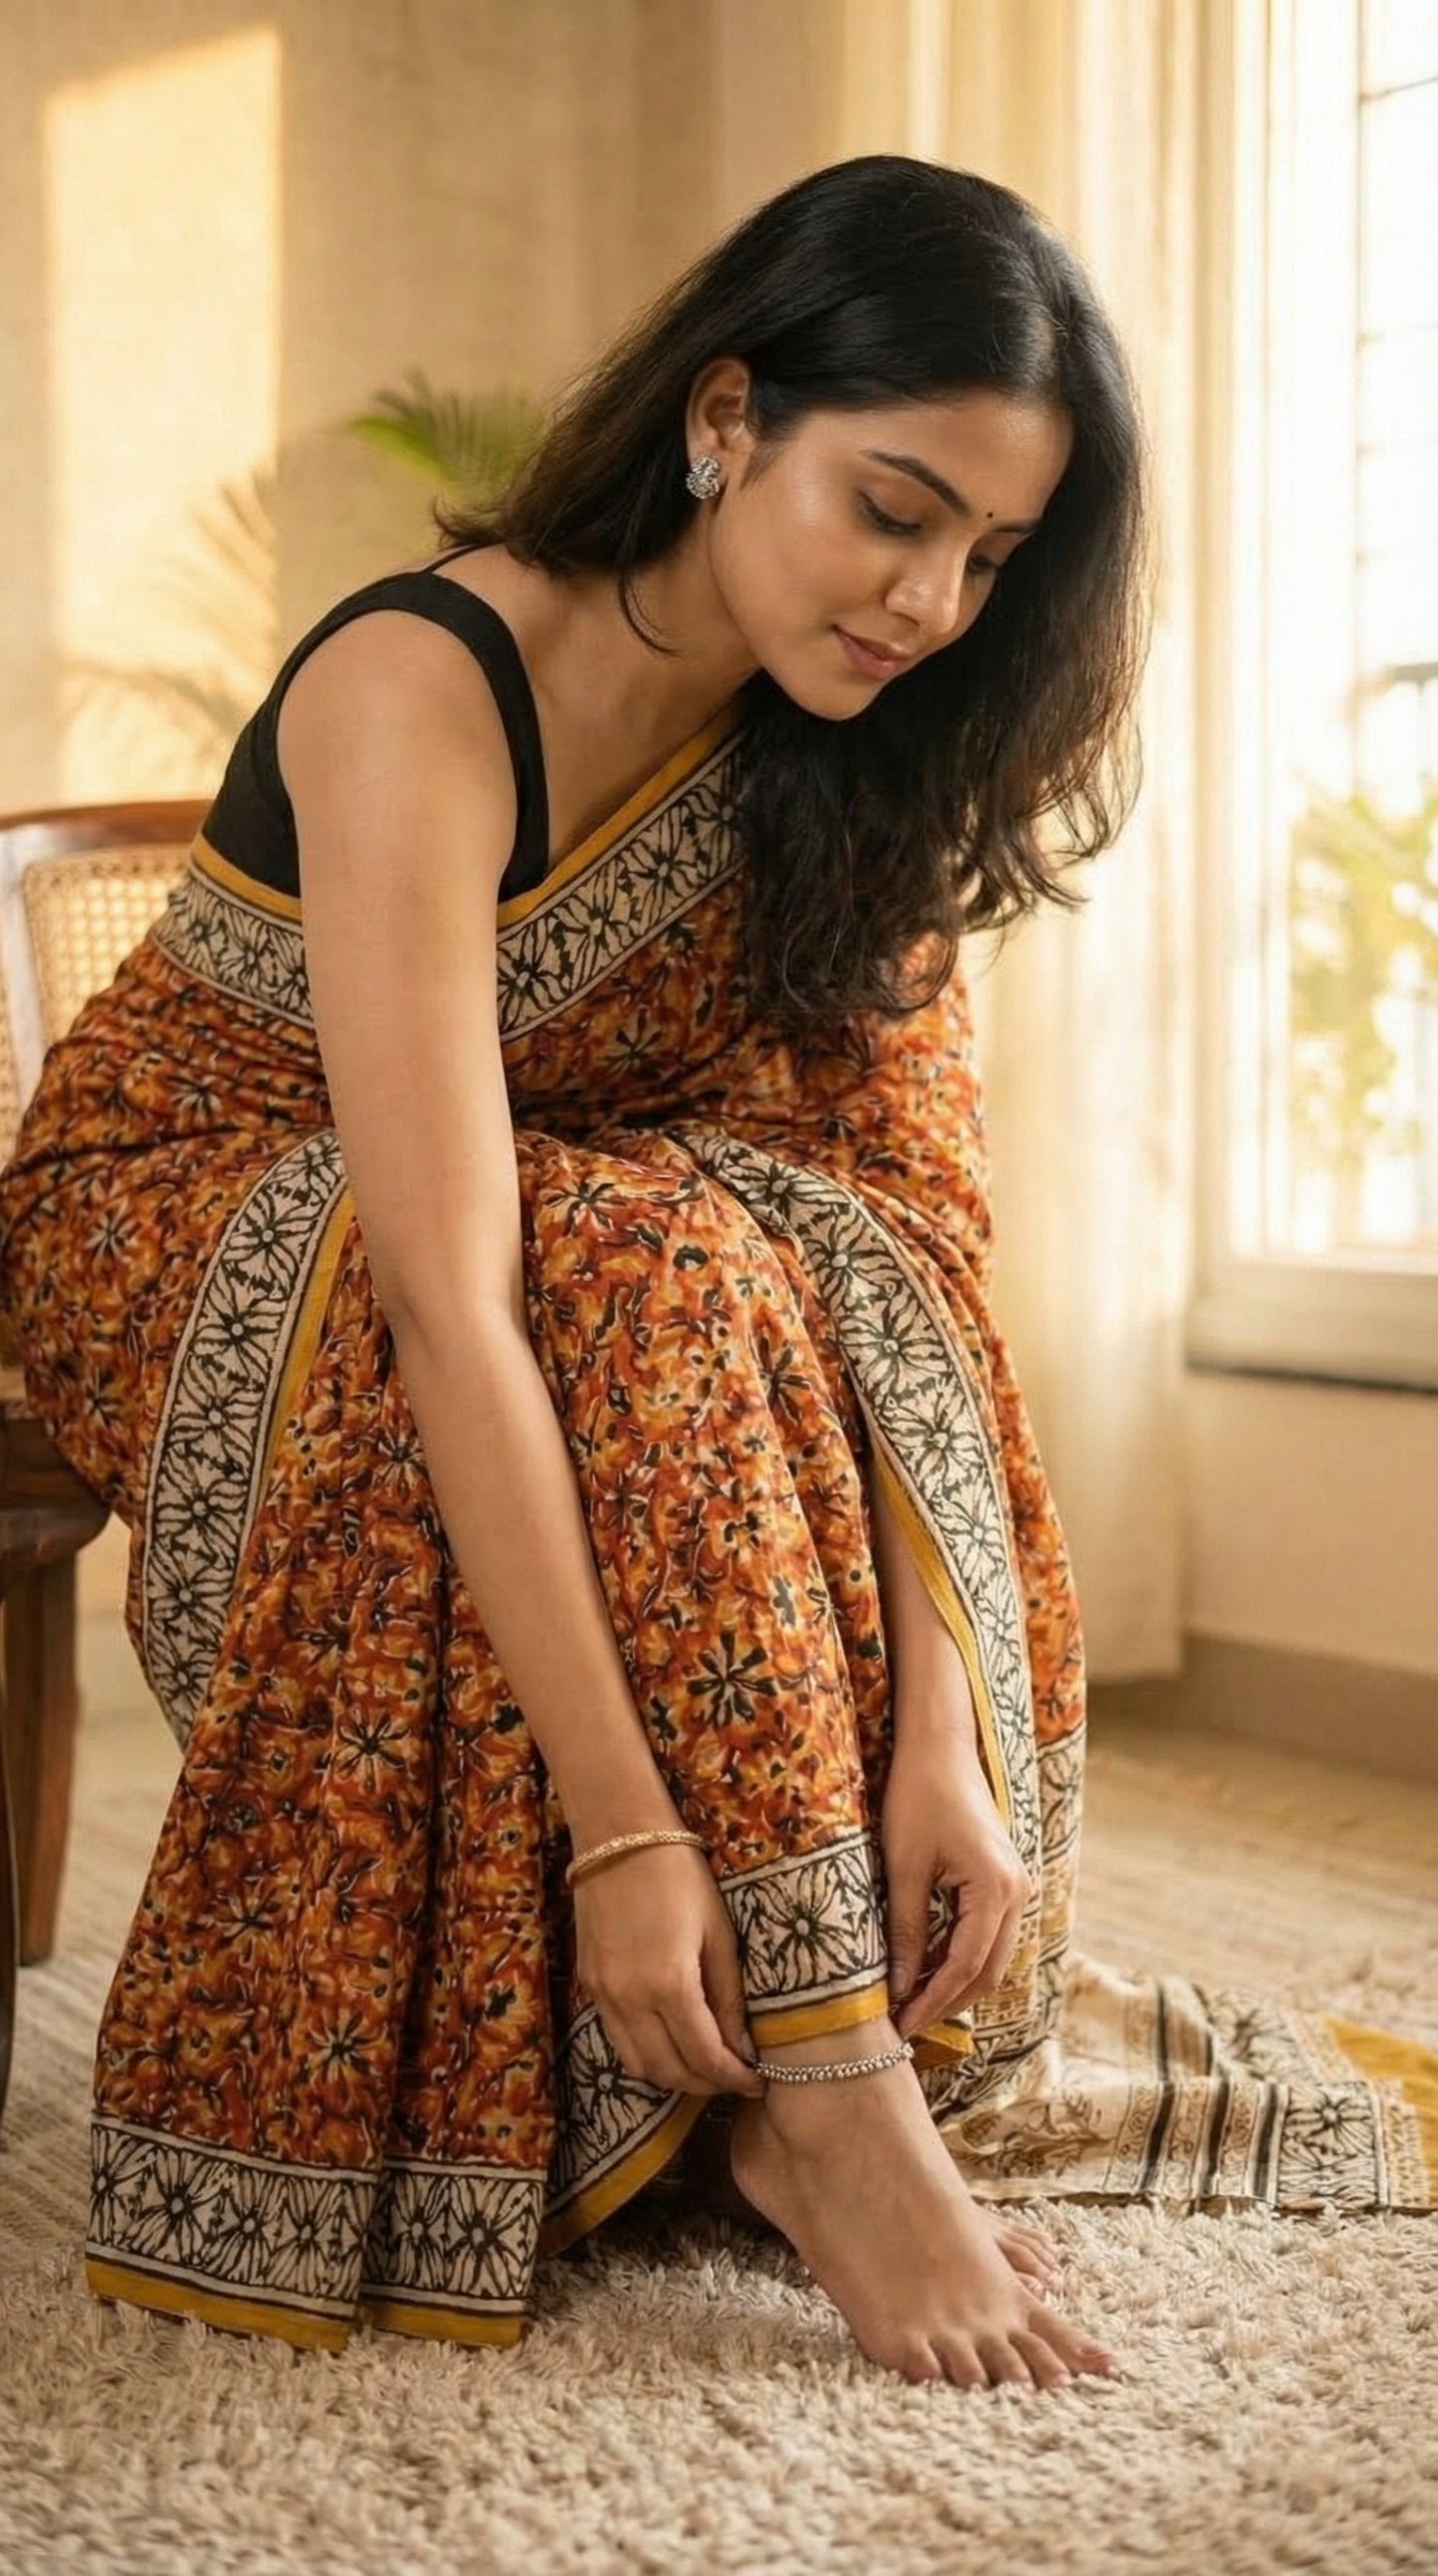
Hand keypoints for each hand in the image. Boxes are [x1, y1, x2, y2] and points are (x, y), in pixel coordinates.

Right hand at [571, 1842, 767, 2099]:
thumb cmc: (681, 1875)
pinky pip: (617, 2040)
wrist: (619, 1836)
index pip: (705, 2056)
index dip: (735, 2077)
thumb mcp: (718, 1933)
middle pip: (669, 2071)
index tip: (759, 2081)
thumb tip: (744, 2048)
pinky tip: (671, 2042)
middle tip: (736, 2080)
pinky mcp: (589, 1985)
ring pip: (638, 2065)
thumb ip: (729, 1996)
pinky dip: (646, 2055)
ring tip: (706, 2067)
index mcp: (669, 1984)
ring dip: (674, 2077)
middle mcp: (629, 1999)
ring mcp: (602, 1995)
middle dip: (707, 2085)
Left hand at [880, 1724, 1031, 2038]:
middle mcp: (1016, 1893)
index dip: (932, 2001)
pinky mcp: (1003, 1881)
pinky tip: (924, 1968)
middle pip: (987, 1971)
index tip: (900, 2026)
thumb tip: (898, 1987)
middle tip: (904, 2026)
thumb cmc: (918, 1798)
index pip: (966, 1965)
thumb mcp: (904, 1867)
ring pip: (990, 1956)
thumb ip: (907, 1930)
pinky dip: (958, 1957)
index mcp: (996, 1889)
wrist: (940, 1748)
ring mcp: (1015, 1887)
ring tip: (909, 2003)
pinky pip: (986, 1934)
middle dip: (946, 2002)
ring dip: (953, 1983)